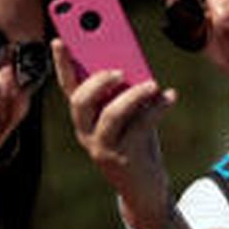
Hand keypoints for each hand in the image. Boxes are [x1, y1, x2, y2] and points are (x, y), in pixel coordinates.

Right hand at [53, 41, 176, 217]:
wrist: (144, 188)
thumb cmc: (135, 142)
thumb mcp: (129, 114)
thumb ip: (125, 92)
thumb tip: (135, 67)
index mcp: (84, 115)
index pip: (67, 86)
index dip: (61, 64)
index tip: (58, 39)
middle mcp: (86, 131)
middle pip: (80, 101)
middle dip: (98, 80)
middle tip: (119, 70)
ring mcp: (101, 147)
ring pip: (110, 114)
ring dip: (133, 95)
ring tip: (152, 84)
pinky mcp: (122, 159)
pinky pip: (139, 127)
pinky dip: (156, 109)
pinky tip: (169, 96)